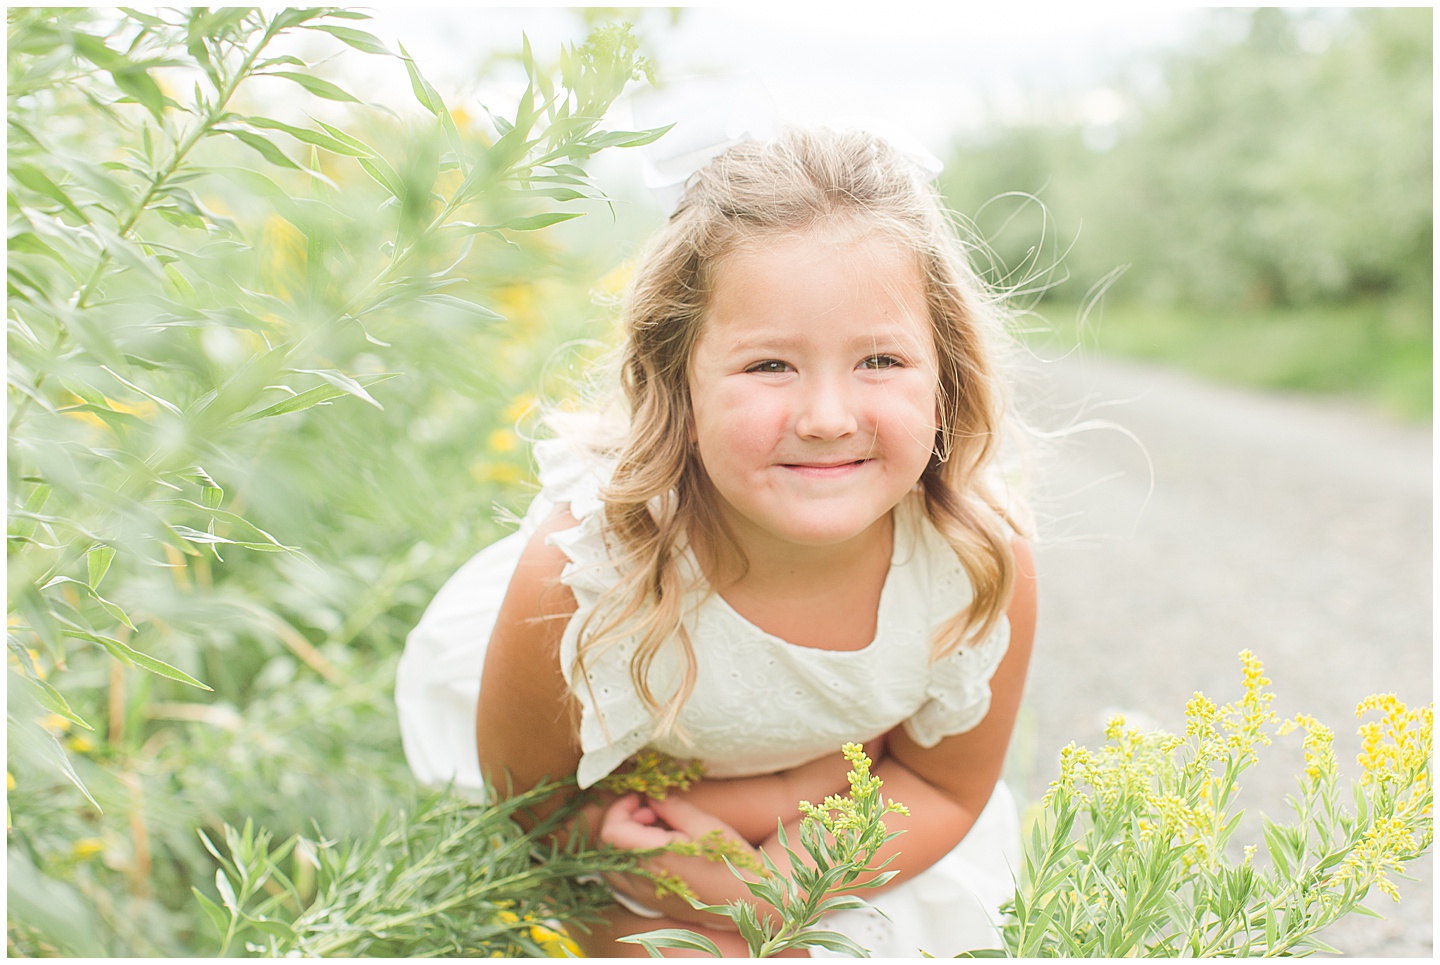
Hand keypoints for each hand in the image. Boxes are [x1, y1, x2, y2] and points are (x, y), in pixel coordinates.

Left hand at [600, 793, 764, 916]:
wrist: (744, 899)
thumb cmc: (728, 859)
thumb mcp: (704, 824)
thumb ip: (672, 807)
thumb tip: (651, 794)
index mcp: (655, 858)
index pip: (611, 832)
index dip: (620, 808)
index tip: (641, 797)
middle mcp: (643, 880)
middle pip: (606, 846)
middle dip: (622, 821)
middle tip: (652, 812)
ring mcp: (644, 895)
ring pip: (609, 865)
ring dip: (623, 841)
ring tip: (654, 830)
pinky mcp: (649, 902)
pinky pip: (621, 879)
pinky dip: (628, 858)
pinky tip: (655, 849)